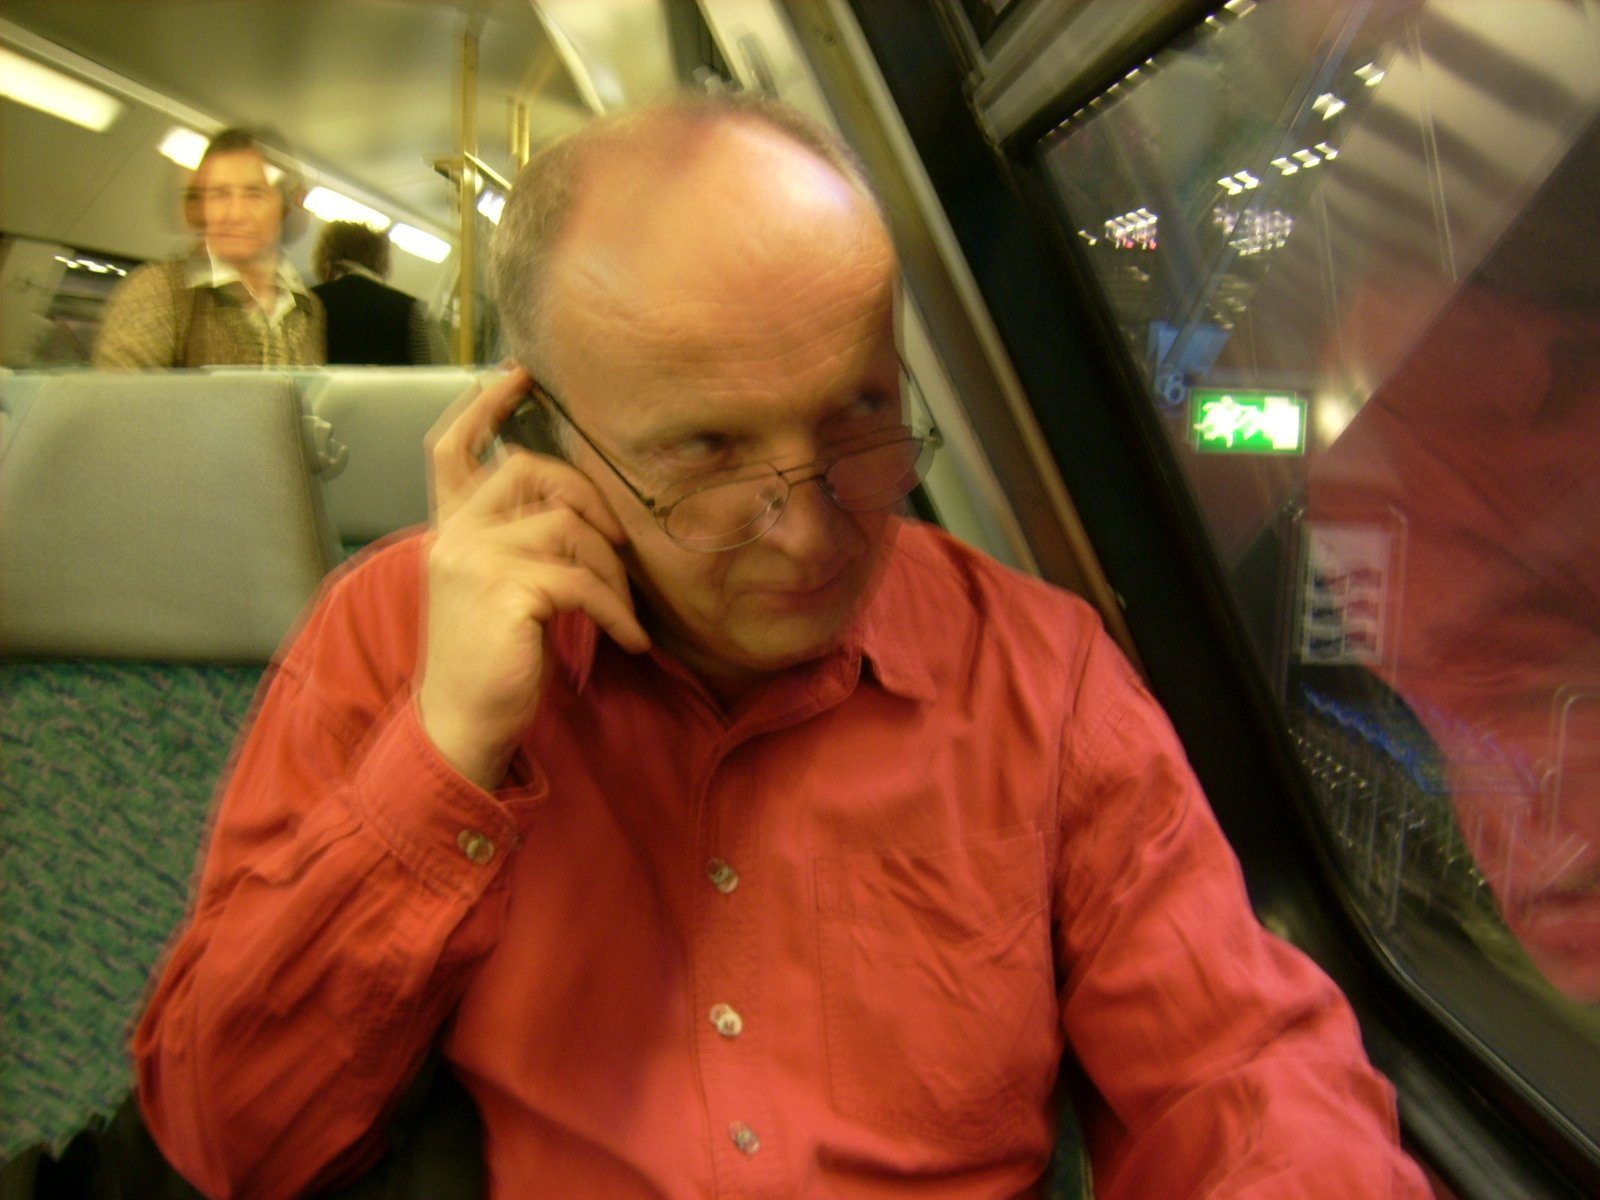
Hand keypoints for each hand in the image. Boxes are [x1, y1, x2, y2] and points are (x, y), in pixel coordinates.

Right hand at [416, 366, 649, 787]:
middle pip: (528, 470)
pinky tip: (629, 638)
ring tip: (626, 611)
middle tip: (622, 545)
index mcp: (449, 531)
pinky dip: (616, 609)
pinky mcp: (505, 591)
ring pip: (568, 525)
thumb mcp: (502, 590)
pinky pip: (582, 579)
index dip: (483, 406)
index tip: (518, 373)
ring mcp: (474, 559)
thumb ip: (520, 543)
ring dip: (612, 569)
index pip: (451, 449)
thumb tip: (585, 511)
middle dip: (589, 498)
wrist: (461, 725)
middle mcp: (453, 535)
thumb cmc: (495, 662)